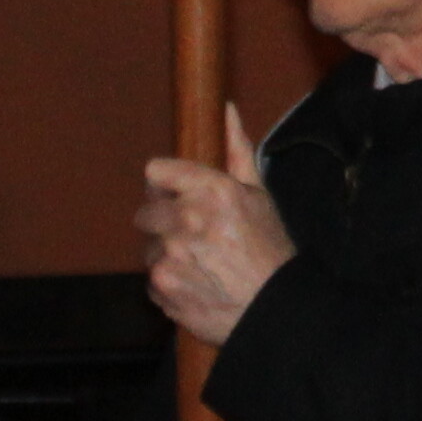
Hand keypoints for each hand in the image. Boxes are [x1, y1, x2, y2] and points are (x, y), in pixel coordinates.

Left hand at [140, 105, 294, 344]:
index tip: (178, 197)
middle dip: (165, 222)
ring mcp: (171, 255)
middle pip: (146, 211)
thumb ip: (237, 150)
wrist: (275, 311)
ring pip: (148, 247)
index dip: (166, 185)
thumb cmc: (270, 251)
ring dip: (166, 254)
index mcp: (212, 190)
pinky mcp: (162, 288)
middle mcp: (187, 220)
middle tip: (194, 237)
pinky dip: (169, 282)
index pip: (155, 172)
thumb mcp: (259, 195)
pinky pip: (151, 279)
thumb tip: (226, 110)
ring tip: (200, 265)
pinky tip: (197, 284)